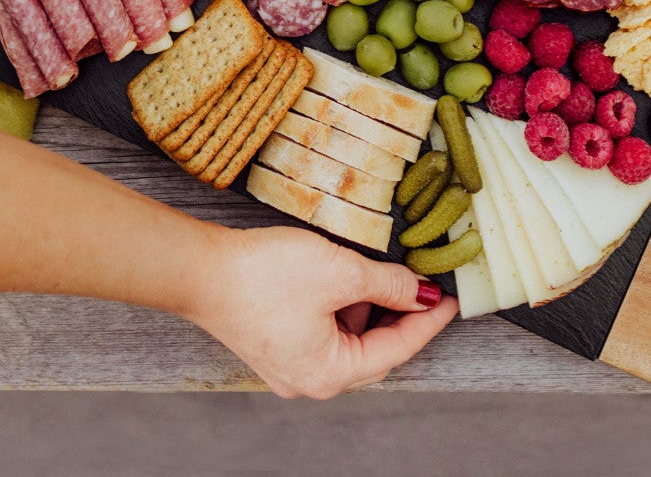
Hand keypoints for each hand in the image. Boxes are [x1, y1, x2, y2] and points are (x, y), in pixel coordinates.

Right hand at [185, 226, 456, 398]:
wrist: (200, 270)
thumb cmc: (264, 276)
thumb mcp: (341, 272)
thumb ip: (387, 284)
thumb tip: (417, 291)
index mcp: (330, 373)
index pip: (396, 349)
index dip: (427, 320)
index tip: (450, 298)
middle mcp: (309, 380)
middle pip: (372, 350)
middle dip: (398, 316)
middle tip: (423, 284)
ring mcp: (288, 365)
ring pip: (347, 339)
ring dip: (368, 308)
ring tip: (383, 274)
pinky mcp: (274, 343)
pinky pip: (323, 332)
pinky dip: (341, 308)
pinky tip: (346, 278)